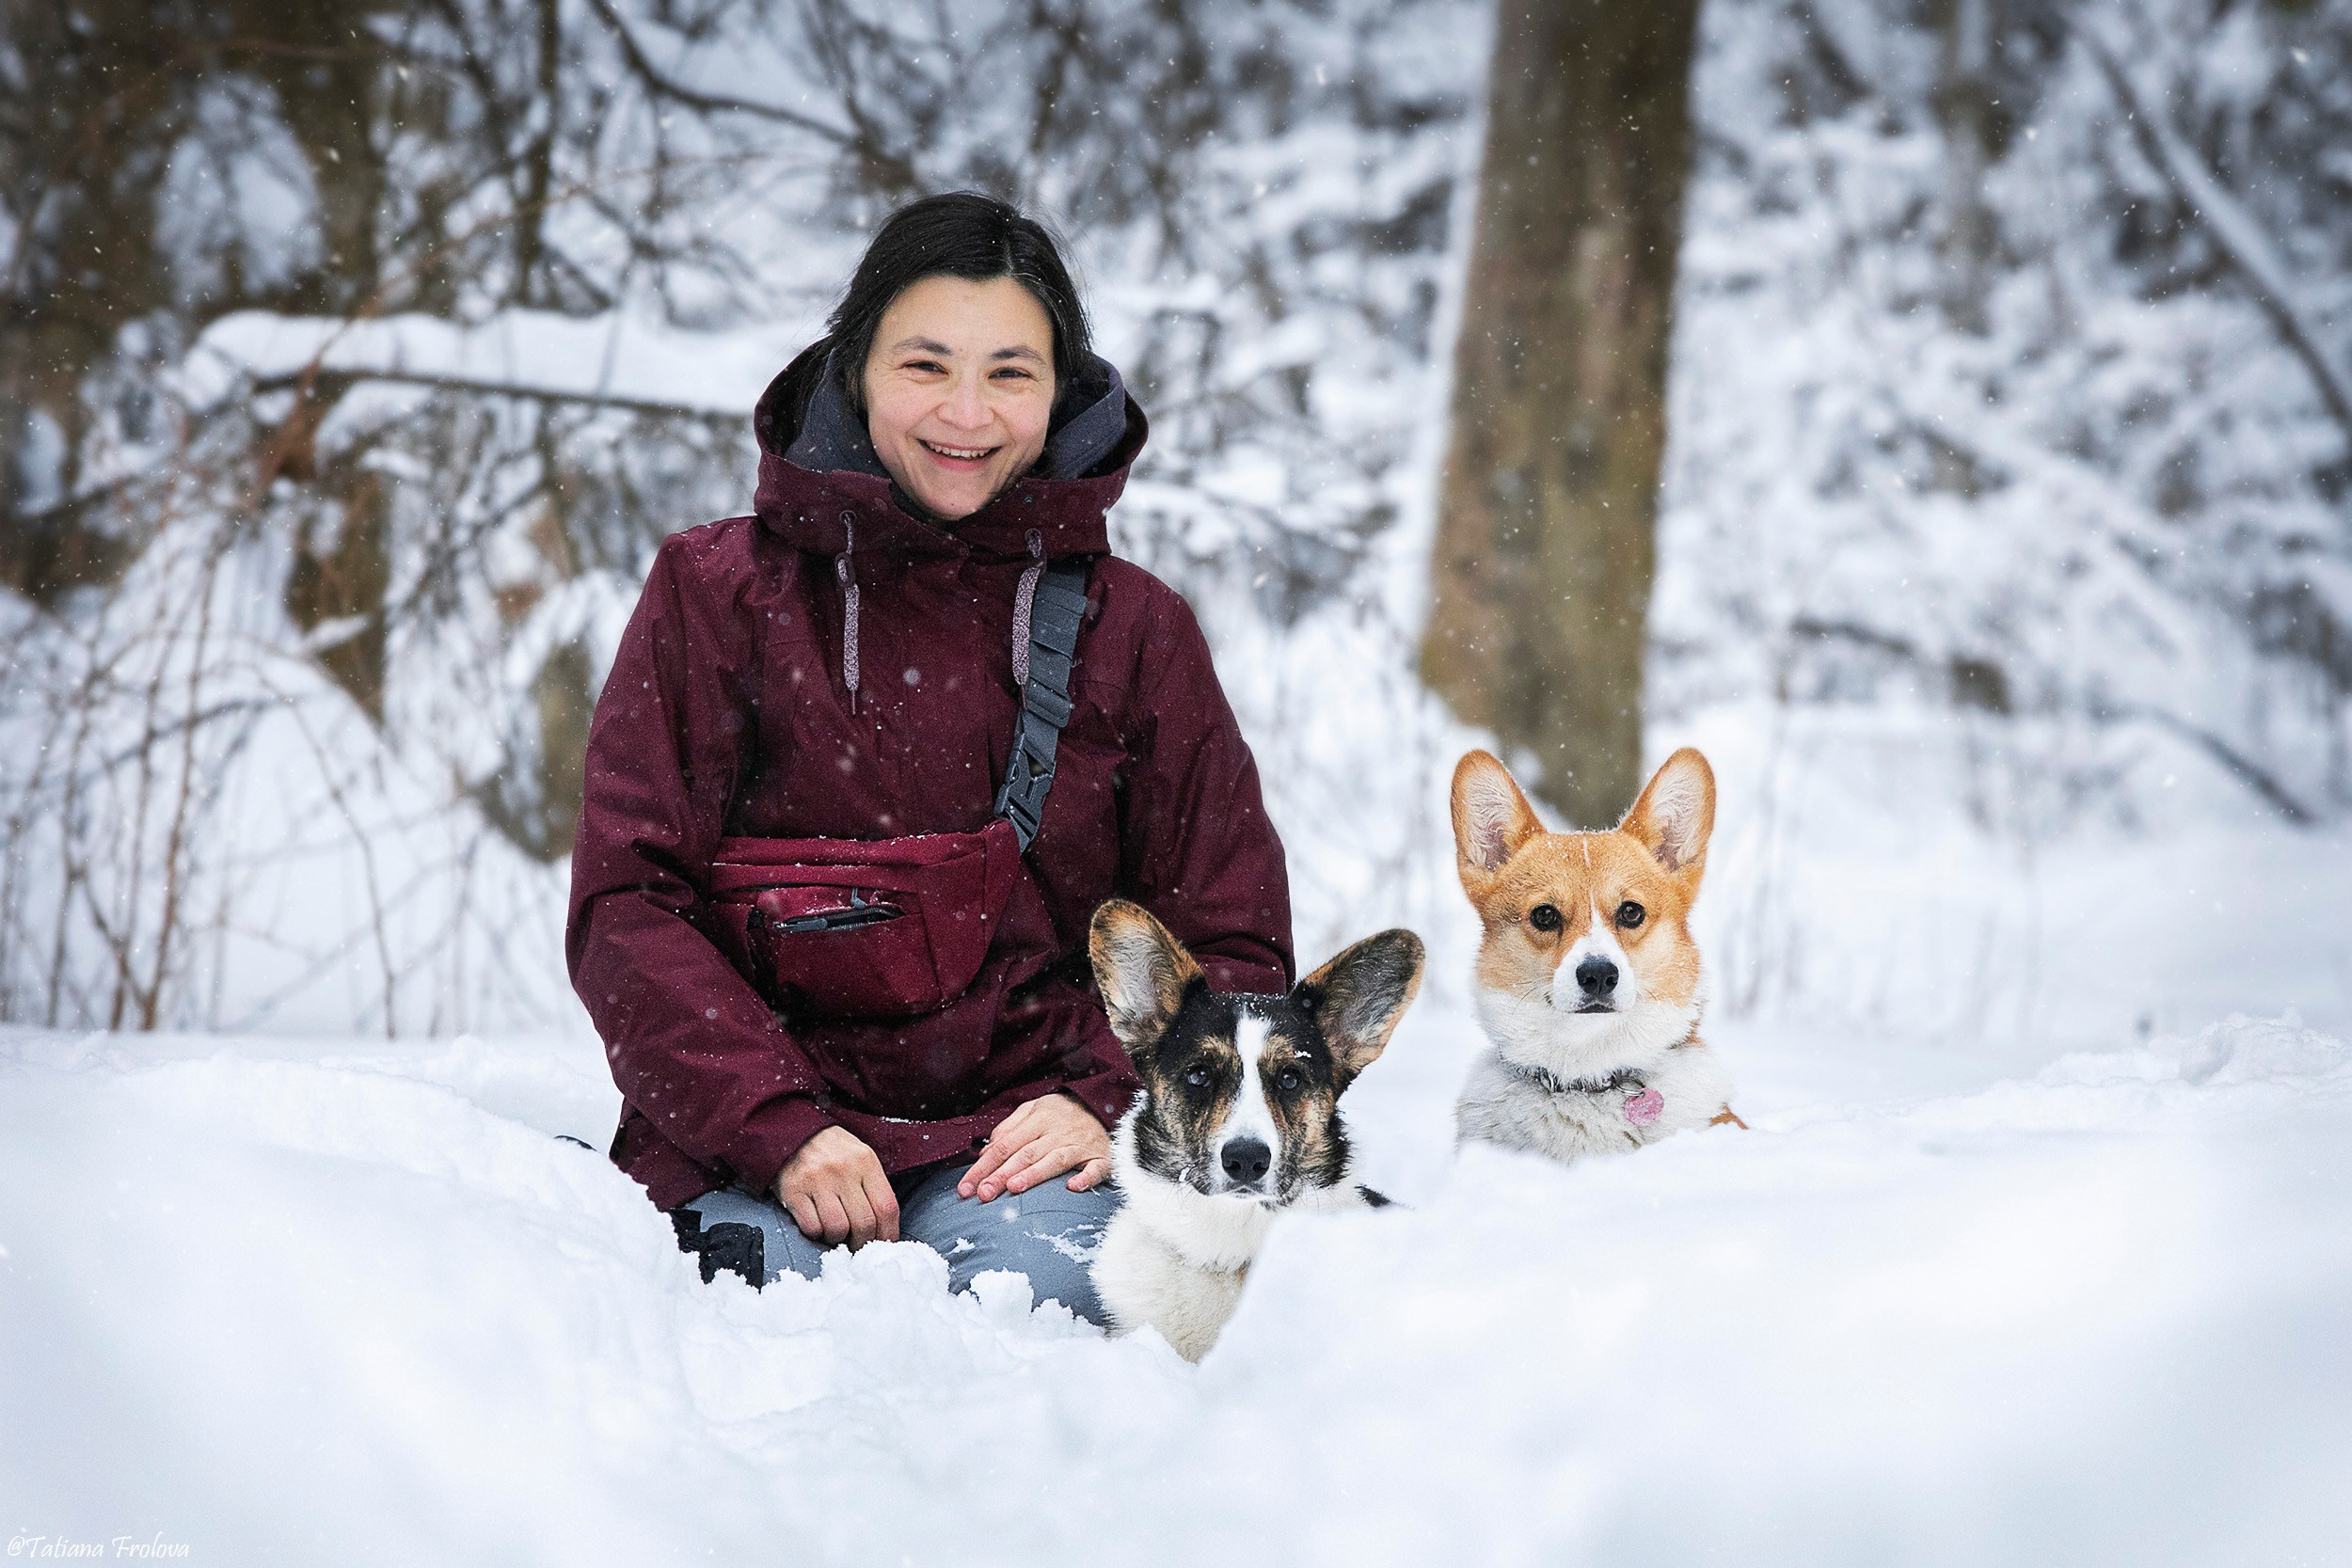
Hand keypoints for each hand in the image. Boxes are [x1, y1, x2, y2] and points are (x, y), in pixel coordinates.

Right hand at [775, 1126, 899, 1247]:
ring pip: (838, 1229)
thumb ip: (873, 1186)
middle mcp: (843, 1169)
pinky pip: (812, 1227)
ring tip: (835, 1232)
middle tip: (858, 1245)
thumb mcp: (860, 1156)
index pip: (887, 1207)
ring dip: (837, 1239)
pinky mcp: (794, 1191)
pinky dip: (816, 1233)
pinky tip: (817, 1224)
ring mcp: (817, 1180)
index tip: (884, 1244)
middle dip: (863, 1242)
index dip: (888, 1233)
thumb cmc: (831, 1149)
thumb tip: (884, 1226)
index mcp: (865, 1161)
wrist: (793, 1131)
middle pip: (864, 1223)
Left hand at [958, 1092, 1110, 1202]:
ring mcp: (1079, 1145)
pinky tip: (1072, 1187)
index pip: (1005, 1144)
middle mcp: (1057, 1132)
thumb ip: (1009, 1128)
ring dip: (1034, 1174)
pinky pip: (1094, 1169)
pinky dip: (1085, 1178)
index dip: (984, 1166)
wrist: (1104, 1104)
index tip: (966, 1187)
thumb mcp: (1034, 1109)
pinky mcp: (1101, 1158)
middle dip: (1001, 1175)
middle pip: (1025, 1154)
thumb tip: (985, 1154)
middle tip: (982, 1194)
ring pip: (1054, 1160)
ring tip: (1014, 1188)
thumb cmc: (1062, 1113)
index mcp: (1038, 1119)